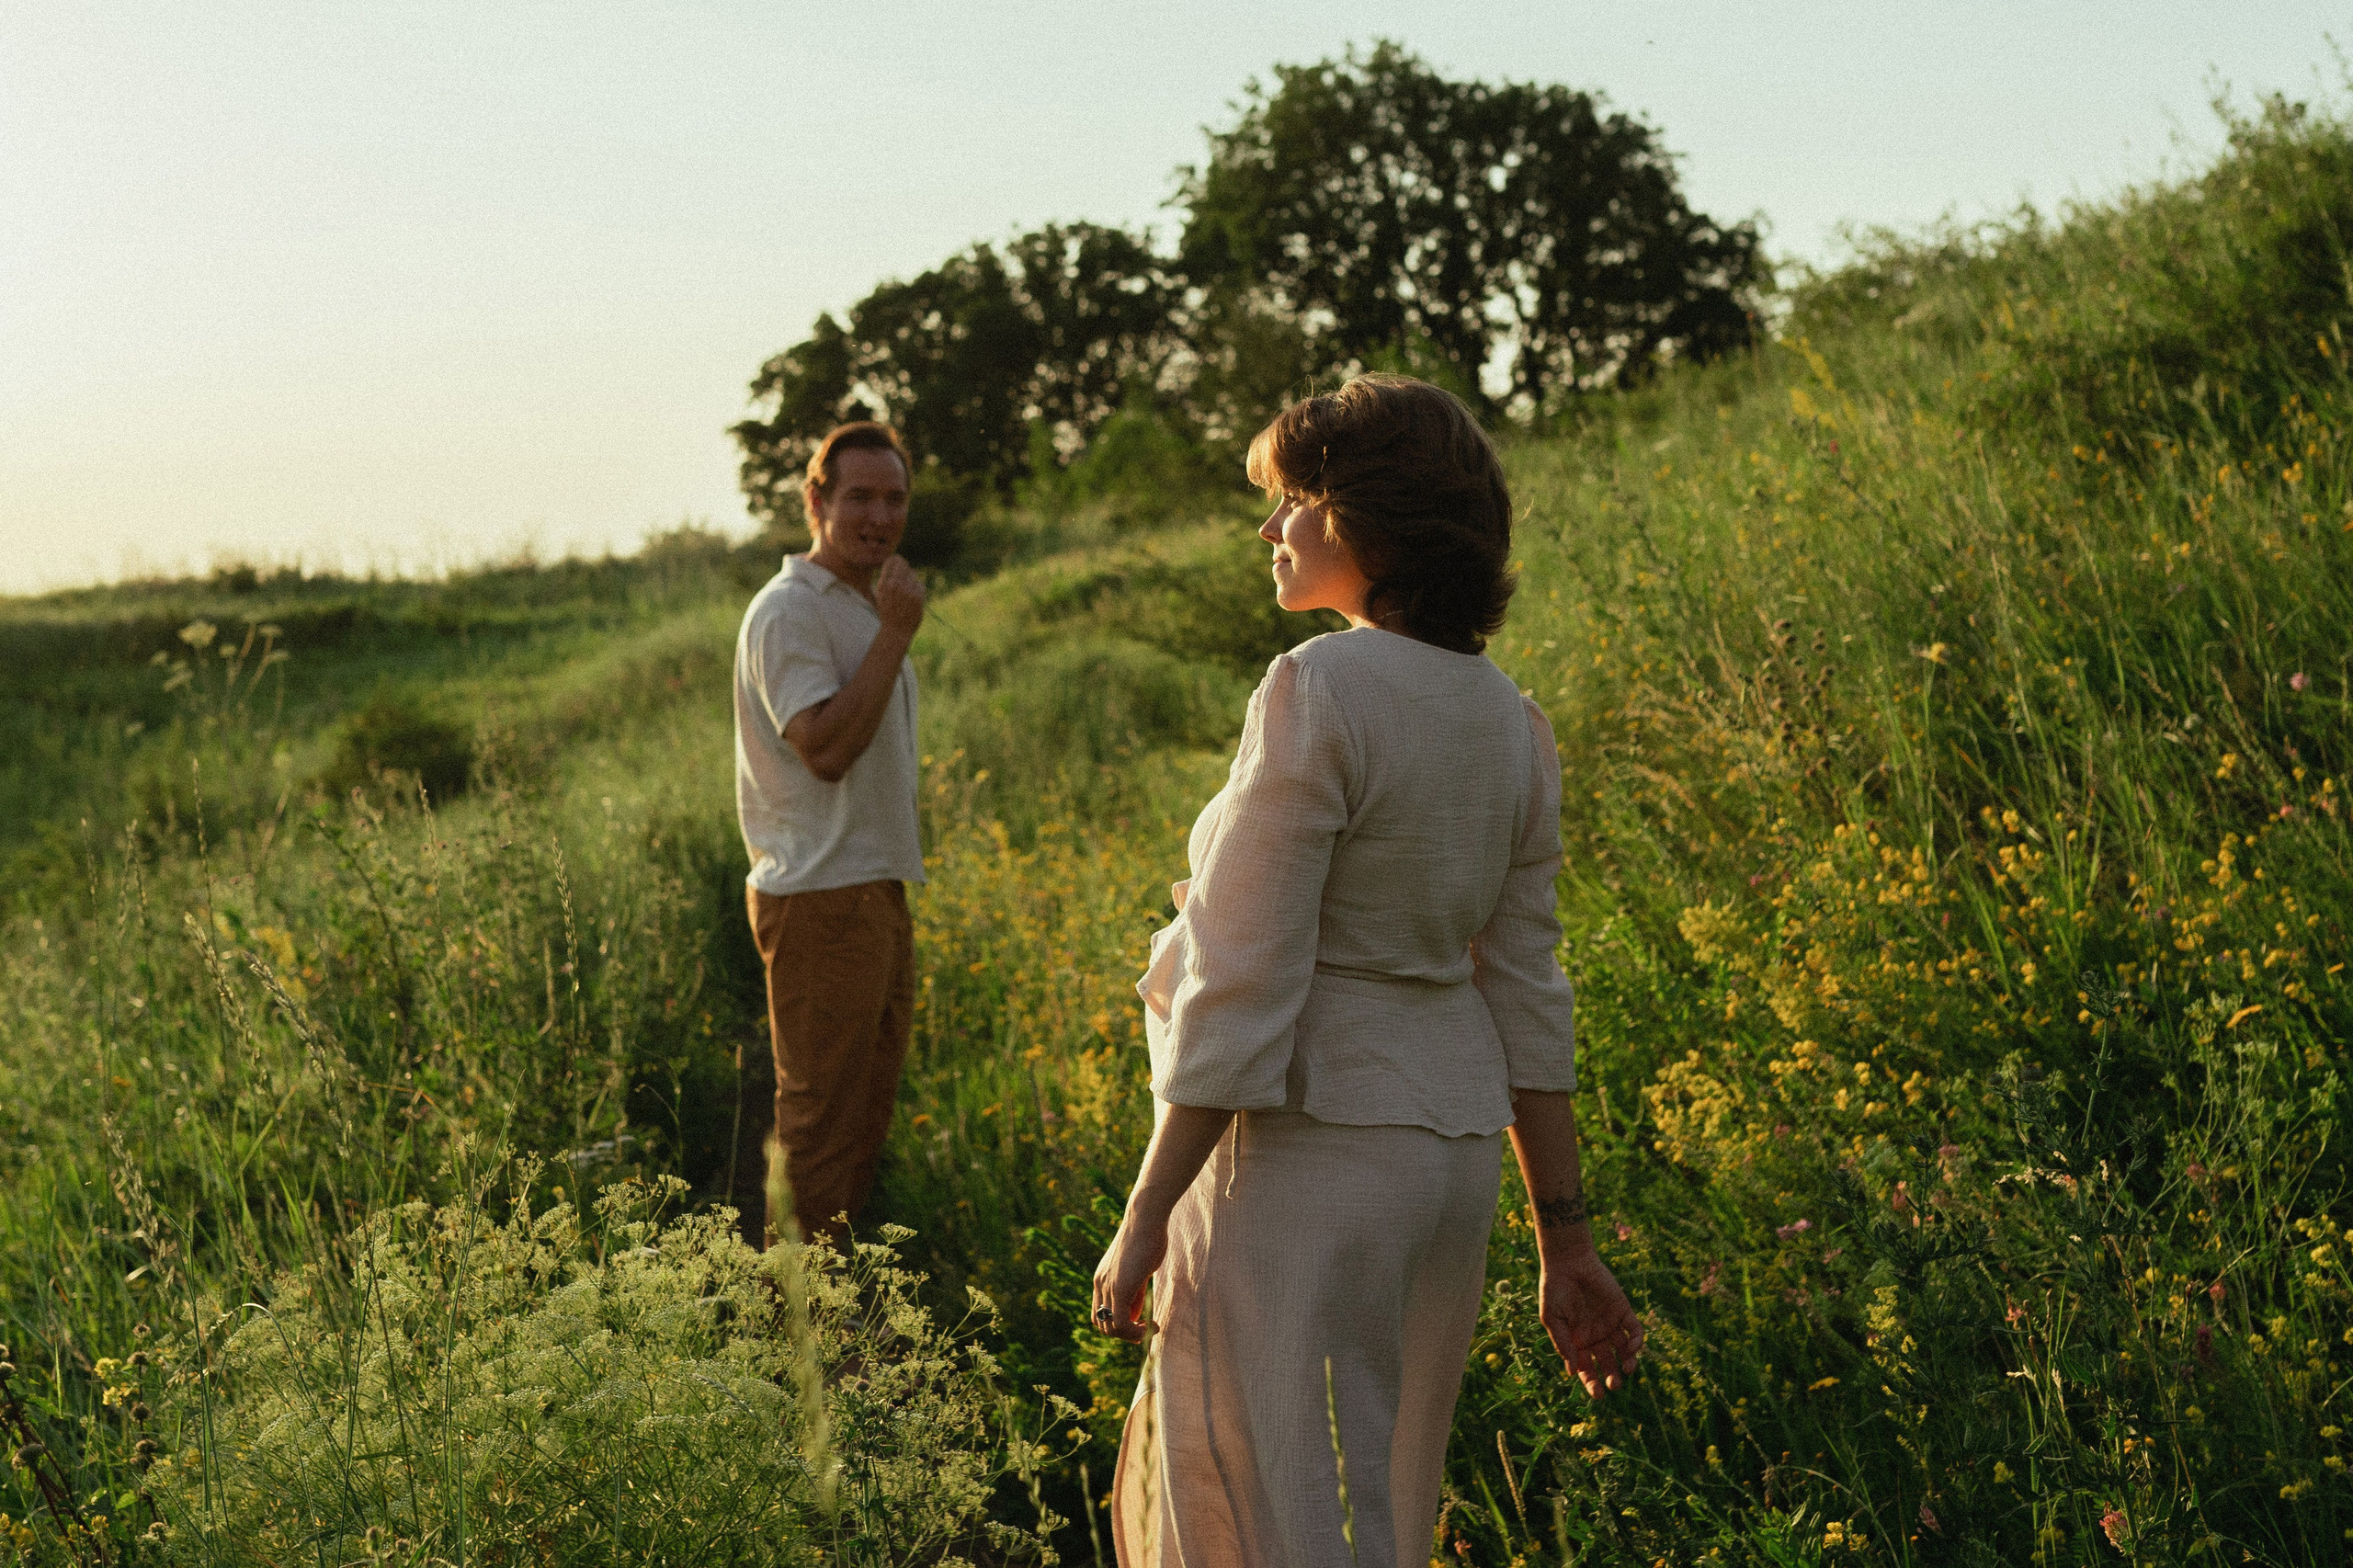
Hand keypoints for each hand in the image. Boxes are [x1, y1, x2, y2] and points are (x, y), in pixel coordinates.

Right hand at [874, 556, 925, 636]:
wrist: (896, 630)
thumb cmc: (887, 612)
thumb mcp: (881, 594)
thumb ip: (886, 579)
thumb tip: (895, 561)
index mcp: (884, 584)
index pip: (892, 560)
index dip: (896, 560)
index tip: (897, 562)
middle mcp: (895, 585)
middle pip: (903, 564)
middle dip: (904, 567)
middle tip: (904, 575)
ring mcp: (908, 590)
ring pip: (912, 574)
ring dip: (911, 579)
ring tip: (907, 591)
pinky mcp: (918, 596)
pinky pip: (920, 584)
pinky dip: (917, 588)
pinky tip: (912, 597)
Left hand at [1090, 1210, 1167, 1342]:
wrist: (1146, 1219)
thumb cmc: (1148, 1239)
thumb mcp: (1139, 1270)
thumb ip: (1135, 1290)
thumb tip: (1136, 1313)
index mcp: (1102, 1279)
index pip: (1100, 1314)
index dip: (1118, 1324)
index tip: (1141, 1321)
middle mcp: (1100, 1284)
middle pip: (1102, 1324)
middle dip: (1124, 1333)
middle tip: (1147, 1328)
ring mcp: (1108, 1286)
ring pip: (1111, 1328)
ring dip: (1131, 1335)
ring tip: (1151, 1328)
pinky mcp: (1119, 1288)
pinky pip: (1121, 1323)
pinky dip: (1135, 1332)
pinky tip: (1151, 1326)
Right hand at [1538, 1247, 1643, 1396]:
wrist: (1568, 1261)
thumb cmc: (1554, 1289)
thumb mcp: (1552, 1318)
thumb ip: (1563, 1343)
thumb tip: (1572, 1372)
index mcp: (1577, 1342)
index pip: (1587, 1369)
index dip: (1592, 1382)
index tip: (1597, 1394)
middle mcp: (1595, 1336)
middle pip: (1607, 1364)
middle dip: (1611, 1377)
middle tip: (1613, 1386)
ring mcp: (1610, 1324)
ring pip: (1624, 1351)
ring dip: (1628, 1363)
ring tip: (1626, 1370)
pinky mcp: (1623, 1311)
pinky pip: (1634, 1330)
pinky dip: (1637, 1341)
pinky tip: (1633, 1349)